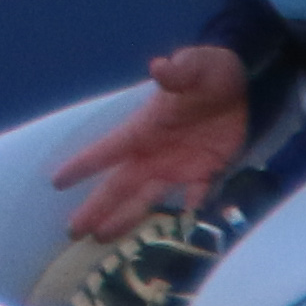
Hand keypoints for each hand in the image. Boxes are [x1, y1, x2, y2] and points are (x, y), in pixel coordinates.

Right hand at [48, 47, 255, 244]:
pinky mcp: (206, 172)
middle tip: (73, 231)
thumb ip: (178, 71)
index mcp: (144, 128)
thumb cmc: (212, 71)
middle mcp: (154, 153)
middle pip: (119, 184)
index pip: (107, 150)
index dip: (83, 165)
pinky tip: (180, 224)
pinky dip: (188, 211)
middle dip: (96, 207)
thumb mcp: (196, 66)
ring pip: (146, 198)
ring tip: (102, 238)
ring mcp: (178, 166)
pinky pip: (194, 197)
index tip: (57, 181)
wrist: (248, 84)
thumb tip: (160, 67)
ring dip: (125, 218)